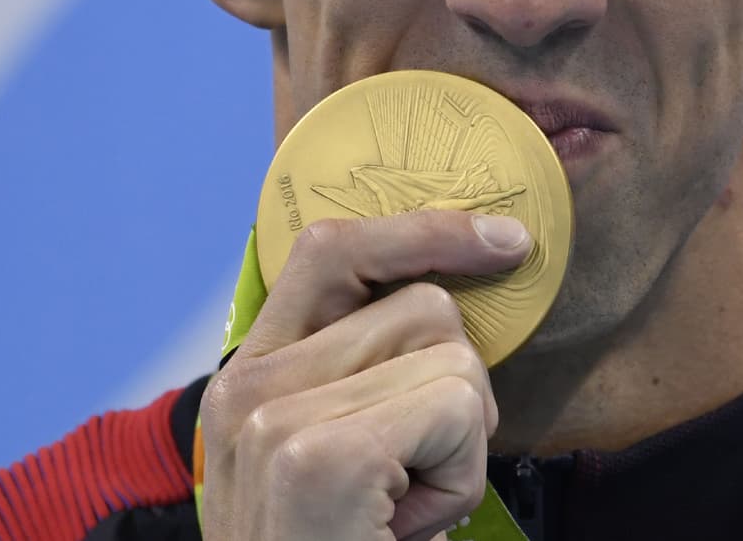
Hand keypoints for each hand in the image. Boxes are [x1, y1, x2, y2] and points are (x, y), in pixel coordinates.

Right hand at [200, 210, 531, 539]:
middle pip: (420, 304)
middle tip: (416, 470)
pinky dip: (460, 475)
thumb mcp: (328, 455)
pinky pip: (454, 406)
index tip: (498, 241)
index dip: (421, 232)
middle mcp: (244, 386)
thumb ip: (360, 372)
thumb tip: (451, 289)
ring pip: (449, 354)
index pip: (329, 250)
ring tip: (404, 506)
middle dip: (454, 386)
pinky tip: (409, 527)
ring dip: (459, 439)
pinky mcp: (317, 457)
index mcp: (248, 377)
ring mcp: (273, 418)